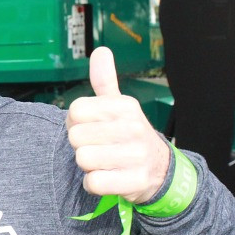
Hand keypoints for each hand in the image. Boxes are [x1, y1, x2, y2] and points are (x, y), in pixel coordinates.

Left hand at [66, 47, 170, 204]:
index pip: (75, 111)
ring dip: (88, 166)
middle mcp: (133, 127)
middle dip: (82, 145)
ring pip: (82, 159)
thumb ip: (105, 81)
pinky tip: (108, 177)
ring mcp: (136, 155)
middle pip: (75, 137)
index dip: (76, 123)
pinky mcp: (134, 181)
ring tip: (105, 162)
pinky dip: (94, 184)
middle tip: (100, 147)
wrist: (159, 170)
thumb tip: (100, 51)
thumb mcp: (120, 106)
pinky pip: (93, 183)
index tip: (92, 128)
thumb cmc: (129, 135)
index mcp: (125, 106)